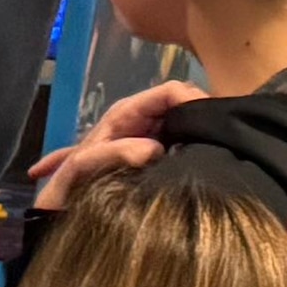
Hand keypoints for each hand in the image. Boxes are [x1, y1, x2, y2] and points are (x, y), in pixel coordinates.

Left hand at [28, 78, 206, 210]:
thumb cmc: (73, 175)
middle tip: (222, 139)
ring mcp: (150, 131)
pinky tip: (209, 156)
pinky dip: (196, 144)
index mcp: (128, 111)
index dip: (193, 99)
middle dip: (203, 115)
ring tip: (219, 149)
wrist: (64, 195)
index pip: (169, 91)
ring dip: (201, 132)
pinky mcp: (156, 147)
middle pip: (183, 104)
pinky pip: (182, 139)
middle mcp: (142, 116)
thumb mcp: (88, 162)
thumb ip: (117, 152)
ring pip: (185, 121)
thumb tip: (154, 150)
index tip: (212, 121)